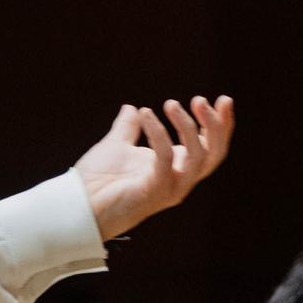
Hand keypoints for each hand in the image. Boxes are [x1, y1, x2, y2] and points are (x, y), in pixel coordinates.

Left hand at [72, 97, 233, 240]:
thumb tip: (131, 108)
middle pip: (214, 153)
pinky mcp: (155, 190)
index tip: (224, 100)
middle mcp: (179, 179)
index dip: (222, 124)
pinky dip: (158, 133)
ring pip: (199, 157)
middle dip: (215, 125)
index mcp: (176, 168)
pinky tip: (144, 115)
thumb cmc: (97, 180)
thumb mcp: (117, 146)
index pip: (211, 147)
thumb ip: (128, 127)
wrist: (78, 203)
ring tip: (171, 103)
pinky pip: (165, 158)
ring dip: (189, 127)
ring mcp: (170, 188)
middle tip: (200, 99)